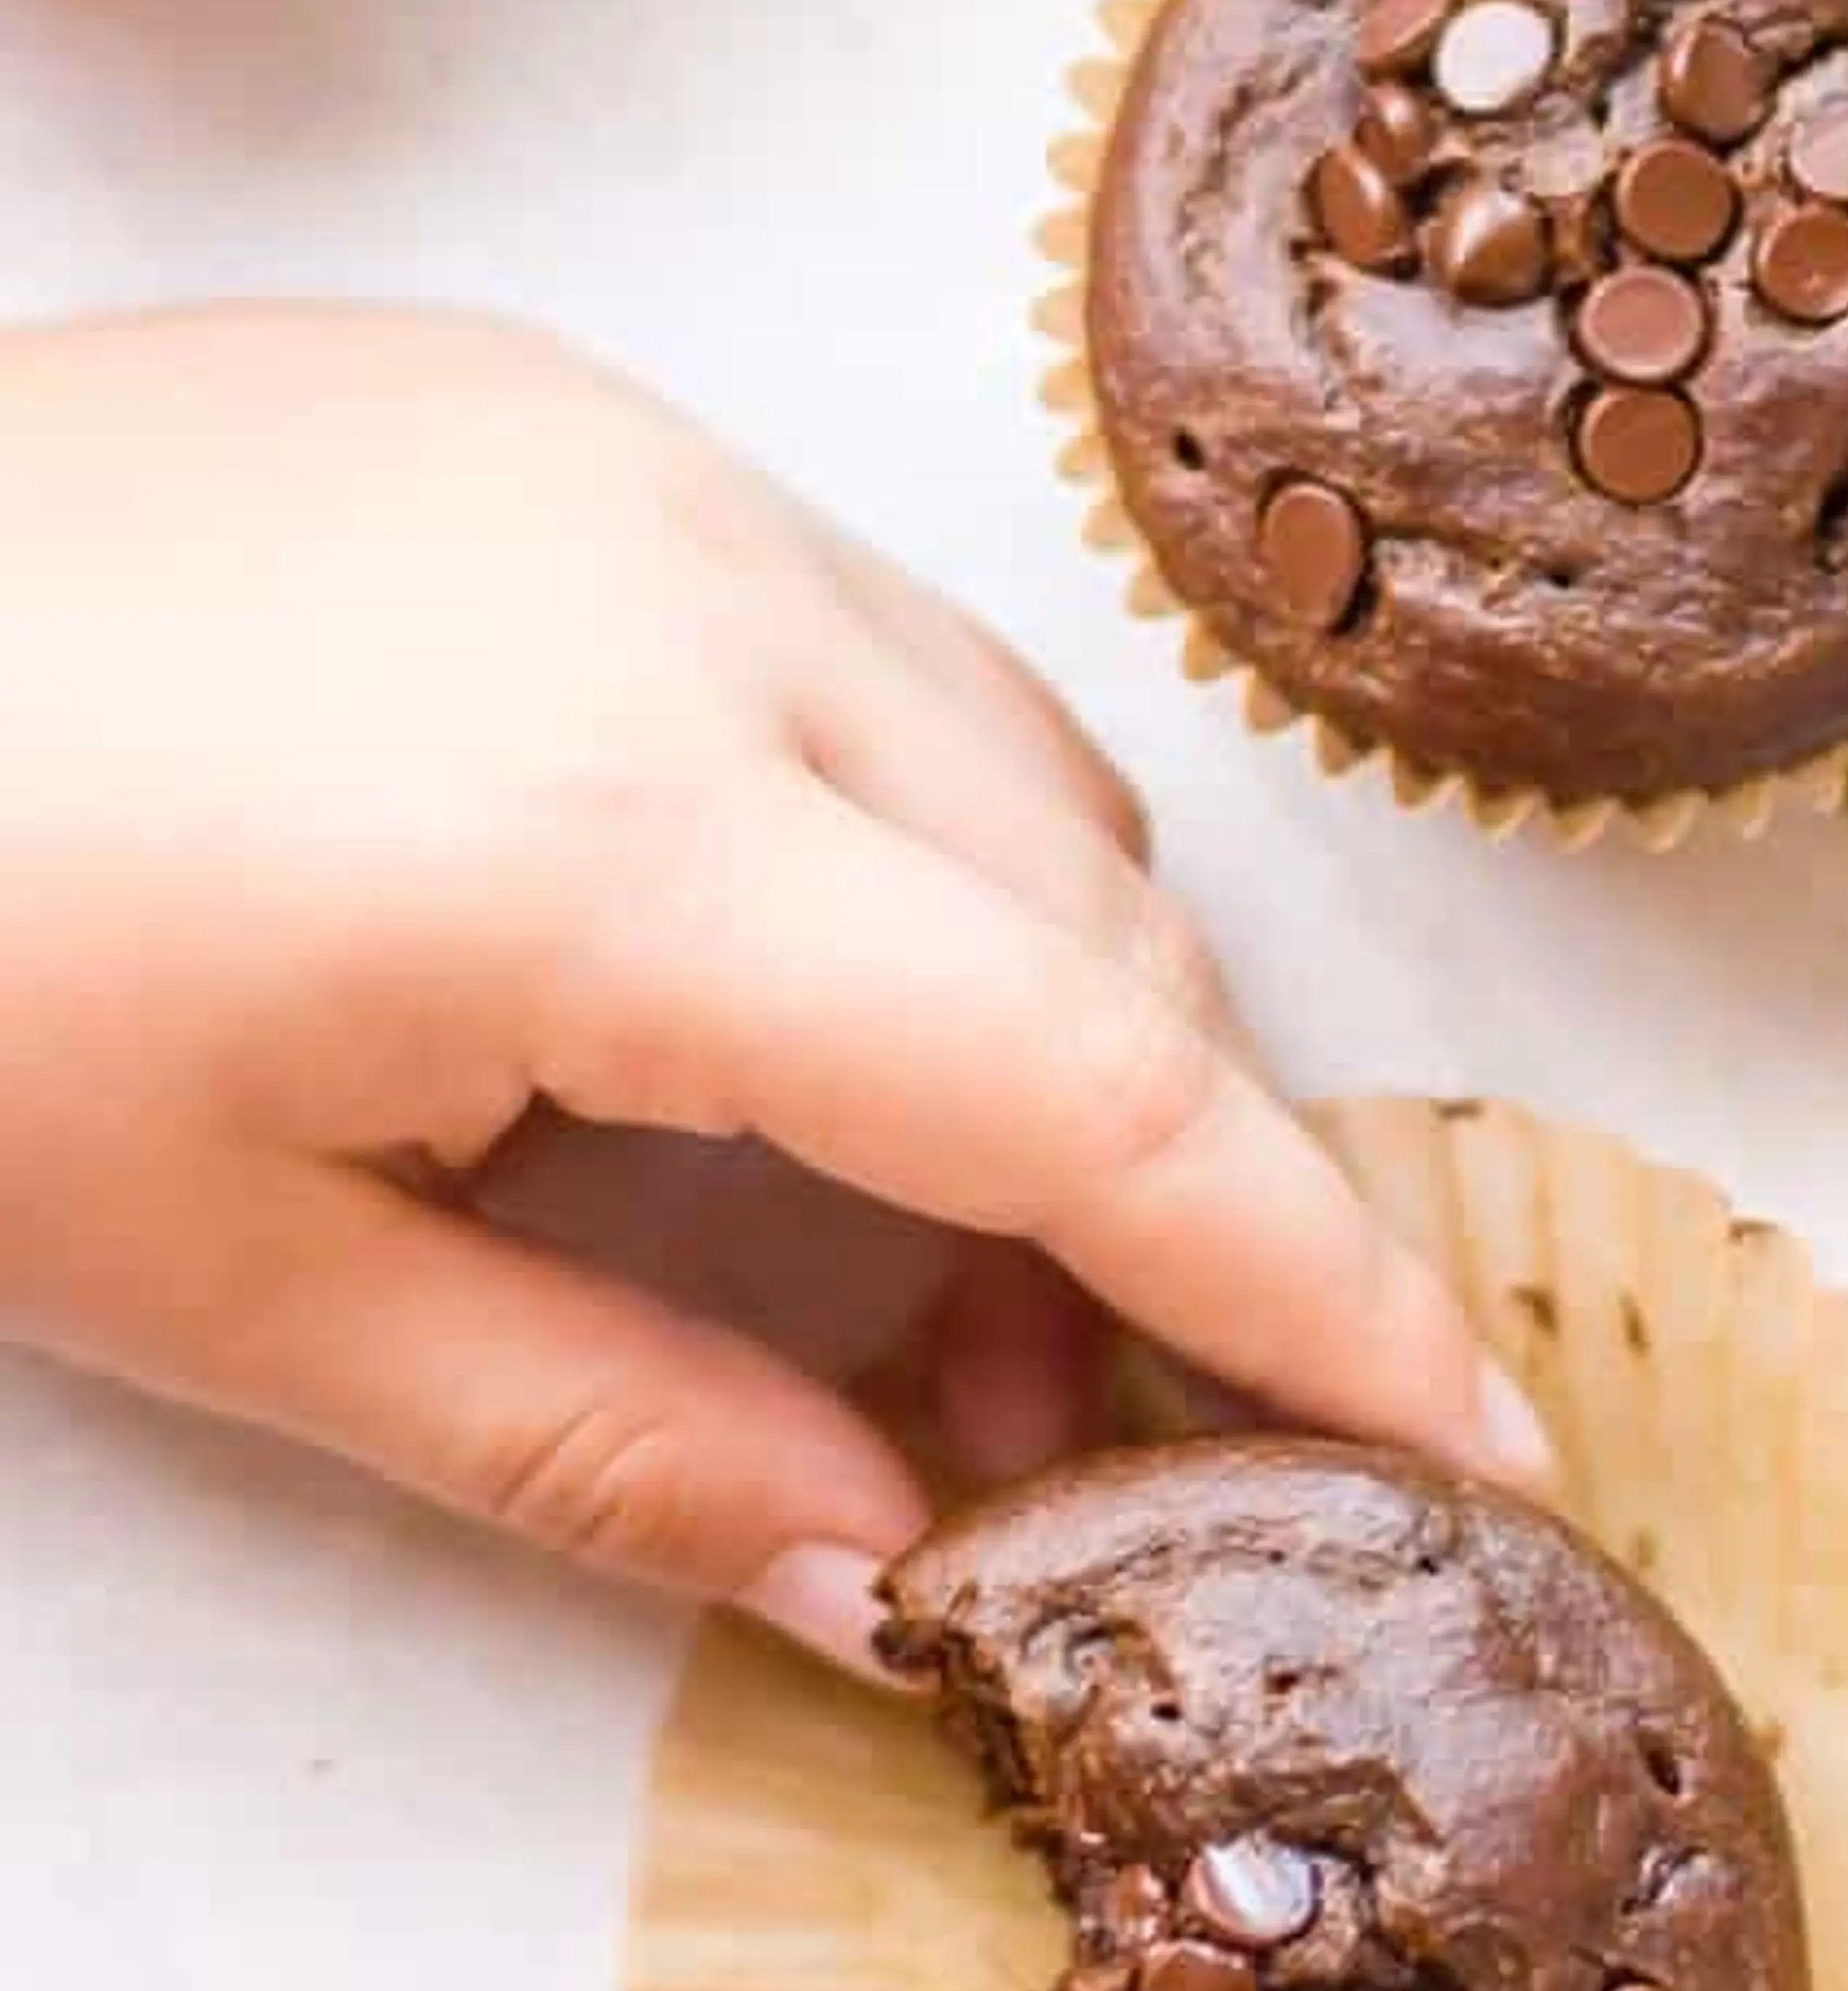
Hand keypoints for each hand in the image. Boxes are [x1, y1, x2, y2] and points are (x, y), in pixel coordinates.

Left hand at [0, 306, 1545, 1659]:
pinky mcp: (566, 410)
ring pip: (1016, 764)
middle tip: (1074, 1447)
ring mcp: (641, 463)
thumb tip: (901, 1580)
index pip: (1097, 1086)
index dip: (1314, 1286)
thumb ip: (615, 1441)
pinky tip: (803, 992)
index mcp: (614, 838)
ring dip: (1055, 1008)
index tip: (1474, 1446)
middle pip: (1103, 922)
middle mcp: (696, 597)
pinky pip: (872, 639)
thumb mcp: (230, 1280)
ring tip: (932, 1255)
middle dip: (1161, 1192)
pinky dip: (922, 841)